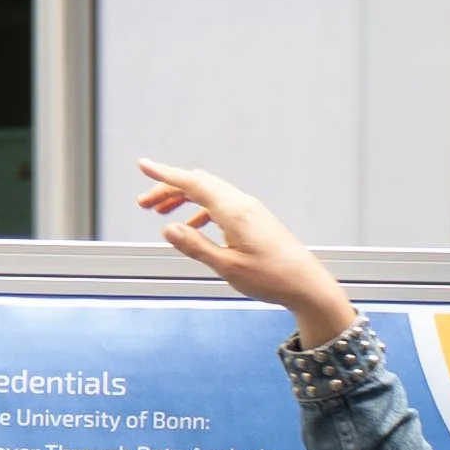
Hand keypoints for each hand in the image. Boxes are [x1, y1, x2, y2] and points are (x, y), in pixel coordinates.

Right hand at [136, 160, 352, 343]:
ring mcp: (249, 210)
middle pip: (198, 184)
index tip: (143, 165)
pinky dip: (200, 210)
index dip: (165, 174)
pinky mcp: (254, 219)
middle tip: (144, 203)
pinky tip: (192, 226)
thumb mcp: (227, 266)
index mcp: (233, 211)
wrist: (306, 284)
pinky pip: (220, 205)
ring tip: (161, 213)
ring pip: (209, 193)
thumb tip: (168, 230)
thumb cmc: (272, 278)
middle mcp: (241, 204)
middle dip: (169, 188)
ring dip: (183, 199)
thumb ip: (195, 246)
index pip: (192, 183)